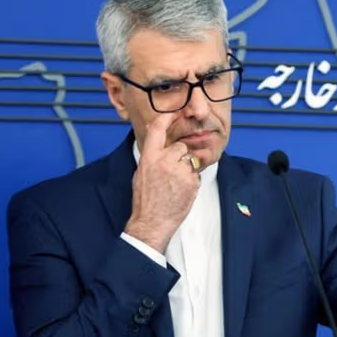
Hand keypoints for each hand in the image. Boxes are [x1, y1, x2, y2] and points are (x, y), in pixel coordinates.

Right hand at [124, 114, 200, 252]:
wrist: (152, 221)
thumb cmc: (144, 200)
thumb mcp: (141, 173)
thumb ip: (152, 157)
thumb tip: (159, 145)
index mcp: (149, 158)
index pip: (157, 130)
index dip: (166, 119)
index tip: (173, 114)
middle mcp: (164, 161)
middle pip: (180, 147)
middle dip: (179, 157)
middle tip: (172, 173)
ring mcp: (179, 171)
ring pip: (189, 160)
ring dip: (186, 169)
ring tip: (175, 185)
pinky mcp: (191, 182)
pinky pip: (195, 175)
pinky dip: (191, 181)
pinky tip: (181, 191)